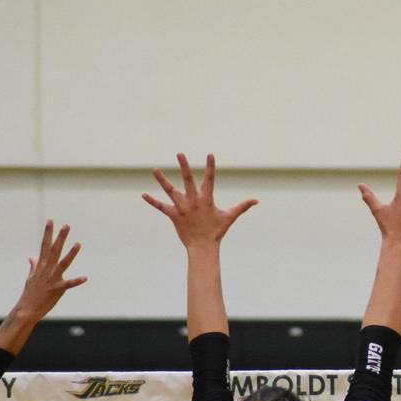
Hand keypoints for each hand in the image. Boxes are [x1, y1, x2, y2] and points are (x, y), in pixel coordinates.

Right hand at [11, 220, 84, 318]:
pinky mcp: (57, 289)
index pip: (44, 245)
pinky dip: (76, 281)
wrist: (26, 309)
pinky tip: (85, 278)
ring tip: (78, 243)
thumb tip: (31, 256)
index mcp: (41, 266)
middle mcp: (47, 269)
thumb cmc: (30, 293)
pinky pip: (68, 284)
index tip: (50, 221)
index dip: (48, 233)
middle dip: (60, 237)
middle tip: (67, 225)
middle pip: (54, 250)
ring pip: (63, 263)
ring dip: (71, 253)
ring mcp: (52, 279)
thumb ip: (34, 266)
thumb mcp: (31, 277)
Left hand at [143, 153, 257, 247]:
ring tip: (154, 169)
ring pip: (170, 190)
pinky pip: (161, 207)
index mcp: (206, 199)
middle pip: (188, 180)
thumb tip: (256, 201)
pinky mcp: (174, 215)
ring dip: (162, 180)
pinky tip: (143, 195)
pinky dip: (152, 201)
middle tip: (180, 154)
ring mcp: (182, 207)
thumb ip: (242, 207)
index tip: (210, 154)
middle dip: (184, 166)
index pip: (209, 179)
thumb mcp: (230, 217)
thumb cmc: (217, 232)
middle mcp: (193, 201)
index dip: (210, 167)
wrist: (203, 247)